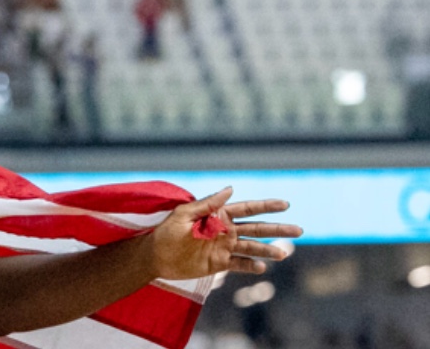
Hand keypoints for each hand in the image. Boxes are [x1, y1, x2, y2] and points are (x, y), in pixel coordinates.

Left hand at [146, 187, 302, 279]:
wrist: (156, 256)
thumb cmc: (167, 231)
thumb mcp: (184, 214)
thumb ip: (207, 204)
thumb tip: (230, 188)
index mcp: (218, 215)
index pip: (247, 209)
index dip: (266, 206)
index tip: (285, 204)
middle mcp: (225, 230)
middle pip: (256, 229)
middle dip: (277, 228)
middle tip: (299, 230)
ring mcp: (224, 247)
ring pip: (252, 248)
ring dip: (267, 250)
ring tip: (283, 253)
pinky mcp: (219, 263)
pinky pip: (239, 265)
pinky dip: (251, 266)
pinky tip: (262, 267)